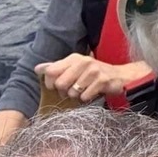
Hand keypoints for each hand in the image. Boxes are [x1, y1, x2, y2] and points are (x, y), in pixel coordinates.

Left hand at [35, 54, 151, 102]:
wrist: (120, 76)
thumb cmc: (93, 74)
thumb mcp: (74, 68)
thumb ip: (56, 68)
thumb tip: (37, 68)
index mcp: (74, 58)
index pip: (50, 72)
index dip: (50, 83)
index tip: (58, 86)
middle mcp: (83, 62)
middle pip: (60, 84)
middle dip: (64, 91)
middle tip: (73, 90)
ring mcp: (94, 71)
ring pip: (72, 92)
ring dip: (77, 96)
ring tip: (85, 90)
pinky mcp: (103, 81)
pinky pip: (84, 97)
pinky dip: (87, 98)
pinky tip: (93, 93)